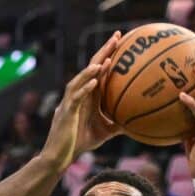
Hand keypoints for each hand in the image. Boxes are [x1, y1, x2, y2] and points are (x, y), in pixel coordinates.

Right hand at [41, 32, 123, 171]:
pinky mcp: (65, 113)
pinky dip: (85, 88)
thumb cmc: (78, 145)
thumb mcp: (103, 133)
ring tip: (106, 59)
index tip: (120, 44)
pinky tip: (95, 80)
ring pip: (80, 80)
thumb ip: (116, 125)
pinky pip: (75, 97)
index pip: (98, 72)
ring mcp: (69, 103)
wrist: (58, 157)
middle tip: (117, 37)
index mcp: (86, 98)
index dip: (108, 56)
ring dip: (92, 69)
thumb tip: (136, 123)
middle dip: (104, 52)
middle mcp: (77, 96)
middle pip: (90, 69)